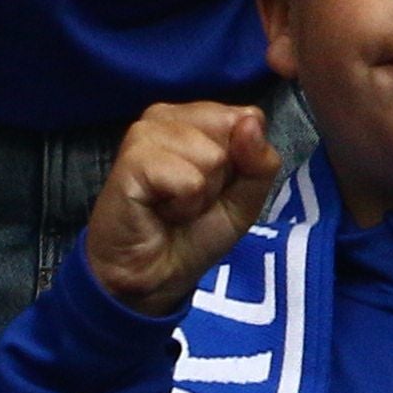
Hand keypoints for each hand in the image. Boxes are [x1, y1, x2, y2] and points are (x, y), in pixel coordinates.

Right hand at [89, 101, 277, 317]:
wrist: (152, 277)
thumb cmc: (194, 233)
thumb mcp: (246, 199)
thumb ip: (260, 161)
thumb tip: (250, 122)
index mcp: (194, 116)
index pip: (249, 117)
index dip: (243, 163)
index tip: (214, 187)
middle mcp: (167, 115)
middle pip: (233, 132)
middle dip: (222, 178)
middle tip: (191, 199)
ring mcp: (146, 133)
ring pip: (213, 156)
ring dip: (201, 195)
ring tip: (174, 206)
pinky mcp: (133, 159)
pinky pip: (189, 181)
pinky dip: (184, 206)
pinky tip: (160, 211)